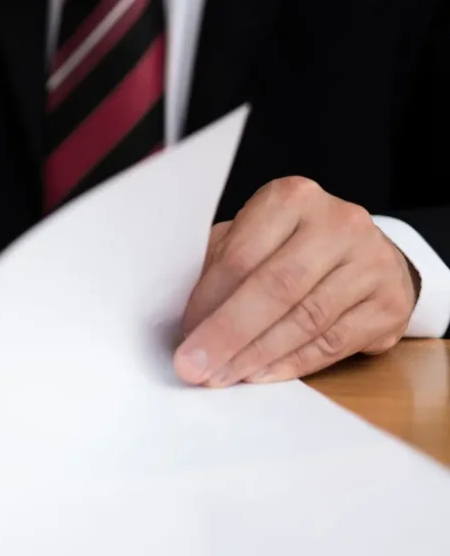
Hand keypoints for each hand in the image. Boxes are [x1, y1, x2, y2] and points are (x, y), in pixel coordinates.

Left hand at [173, 177, 419, 386]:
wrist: (366, 256)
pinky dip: (291, 364)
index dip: (208, 300)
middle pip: (274, 287)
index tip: (184, 334)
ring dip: (255, 355)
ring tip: (223, 376)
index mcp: (291, 198)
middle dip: (227, 333)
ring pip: (305, 319)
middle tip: (194, 365)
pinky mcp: (390, 302)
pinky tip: (261, 375)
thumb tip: (187, 320)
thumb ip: (221, 266)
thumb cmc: (292, 248)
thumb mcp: (254, 239)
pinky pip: (333, 342)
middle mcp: (336, 223)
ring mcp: (370, 262)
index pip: (241, 255)